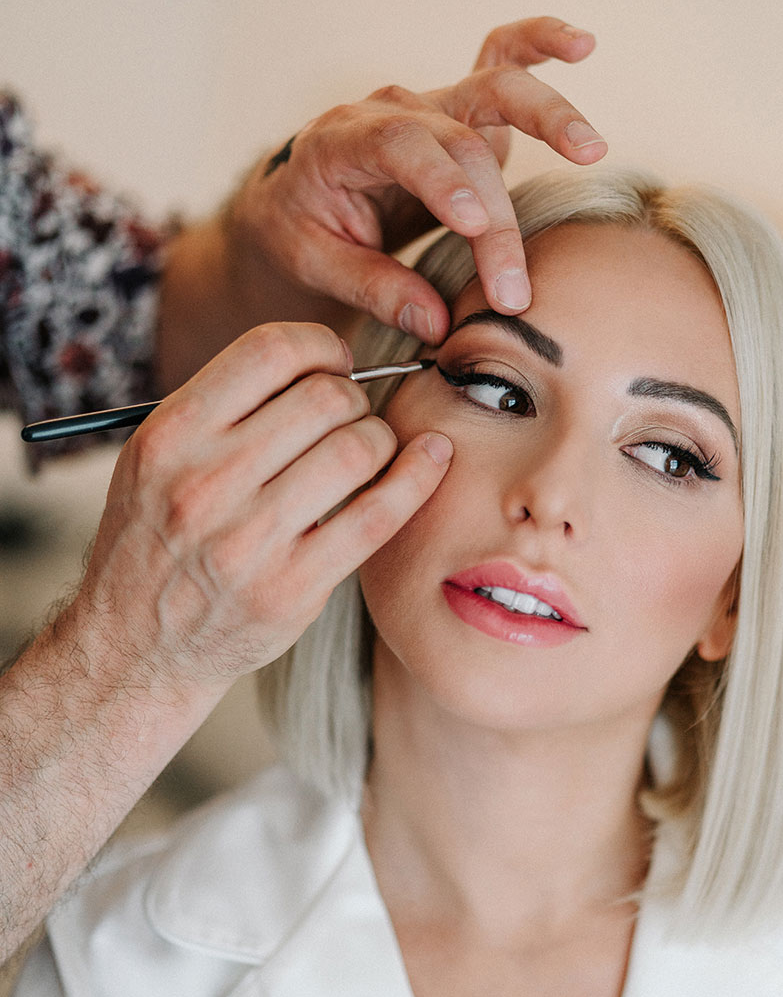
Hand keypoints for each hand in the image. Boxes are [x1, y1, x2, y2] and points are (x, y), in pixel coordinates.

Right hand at [73, 323, 450, 695]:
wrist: (136, 649)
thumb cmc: (154, 544)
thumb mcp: (155, 462)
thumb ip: (222, 410)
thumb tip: (319, 364)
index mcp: (171, 436)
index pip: (269, 351)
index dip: (322, 347)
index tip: (336, 363)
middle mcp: (206, 482)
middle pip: (325, 397)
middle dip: (354, 397)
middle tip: (352, 417)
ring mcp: (251, 539)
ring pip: (359, 448)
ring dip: (382, 439)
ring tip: (371, 452)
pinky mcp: (294, 587)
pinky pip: (379, 514)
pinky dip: (417, 477)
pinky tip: (431, 459)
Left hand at [227, 16, 605, 343]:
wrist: (296, 197)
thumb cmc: (302, 227)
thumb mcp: (316, 264)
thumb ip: (373, 288)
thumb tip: (433, 322)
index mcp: (343, 140)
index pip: (401, 149)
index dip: (442, 183)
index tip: (475, 228)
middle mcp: (393, 110)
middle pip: (459, 142)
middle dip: (496, 217)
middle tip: (514, 284)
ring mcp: (432, 104)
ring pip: (493, 89)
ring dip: (547, 115)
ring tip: (591, 149)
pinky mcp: (463, 110)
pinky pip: (502, 55)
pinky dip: (539, 43)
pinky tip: (581, 44)